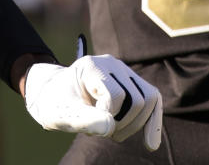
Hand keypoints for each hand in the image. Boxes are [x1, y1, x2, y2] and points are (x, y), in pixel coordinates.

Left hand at [24, 55, 162, 150]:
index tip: (90, 122)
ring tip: (114, 133)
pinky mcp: (132, 82)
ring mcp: (123, 71)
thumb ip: (83, 120)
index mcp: (90, 66)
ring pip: (150, 100)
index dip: (108, 117)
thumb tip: (110, 126)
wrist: (54, 95)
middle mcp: (111, 63)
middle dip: (124, 124)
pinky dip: (152, 123)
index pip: (115, 96)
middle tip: (103, 132)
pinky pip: (153, 101)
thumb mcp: (62, 115)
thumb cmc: (56, 105)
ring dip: (136, 124)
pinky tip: (149, 145)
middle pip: (137, 100)